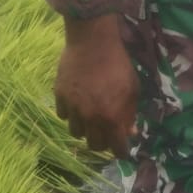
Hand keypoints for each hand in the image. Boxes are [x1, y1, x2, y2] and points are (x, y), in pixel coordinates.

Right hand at [54, 12, 138, 160]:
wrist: (93, 41)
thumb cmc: (118, 63)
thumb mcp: (133, 89)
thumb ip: (131, 113)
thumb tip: (130, 132)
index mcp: (112, 118)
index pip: (117, 149)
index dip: (122, 151)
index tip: (122, 148)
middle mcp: (91, 119)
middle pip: (94, 145)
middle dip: (103, 141)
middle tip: (106, 131)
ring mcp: (73, 108)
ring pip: (76, 133)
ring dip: (84, 127)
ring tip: (89, 115)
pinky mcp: (59, 97)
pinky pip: (62, 115)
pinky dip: (70, 112)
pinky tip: (76, 102)